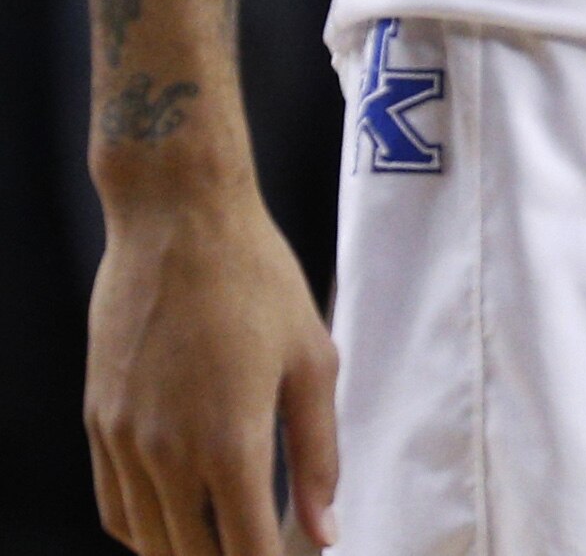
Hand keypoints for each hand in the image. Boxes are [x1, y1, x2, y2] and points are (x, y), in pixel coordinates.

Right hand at [89, 174, 337, 552]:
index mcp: (229, 441)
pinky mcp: (98, 421)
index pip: (246, 549)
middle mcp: (166, 452)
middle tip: (267, 550)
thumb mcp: (313, 362)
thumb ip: (318, 454)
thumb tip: (326, 530)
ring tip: (227, 543)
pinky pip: (114, 505)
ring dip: (186, 553)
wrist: (177, 224)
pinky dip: (145, 530)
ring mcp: (124, 440)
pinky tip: (177, 522)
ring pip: (148, 539)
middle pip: (191, 555)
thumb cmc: (257, 282)